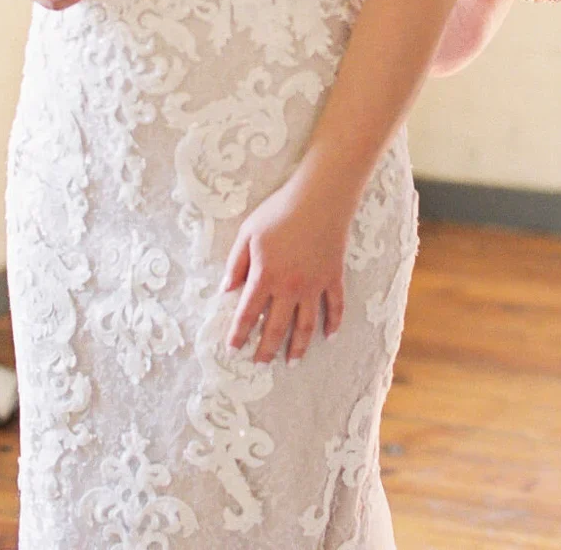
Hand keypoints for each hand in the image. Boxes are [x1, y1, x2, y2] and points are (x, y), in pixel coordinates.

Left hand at [220, 170, 350, 365]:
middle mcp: (290, 288)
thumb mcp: (248, 233)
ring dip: (299, 347)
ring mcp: (315, 285)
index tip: (233, 349)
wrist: (320, 197)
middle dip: (266, 350)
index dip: (238, 334)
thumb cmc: (279, 211)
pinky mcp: (333, 277)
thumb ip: (235, 263)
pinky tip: (329, 336)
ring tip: (292, 361)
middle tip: (260, 364)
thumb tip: (225, 290)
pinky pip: (335, 307)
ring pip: (306, 325)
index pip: (247, 314)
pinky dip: (333, 323)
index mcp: (265, 277)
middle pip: (276, 327)